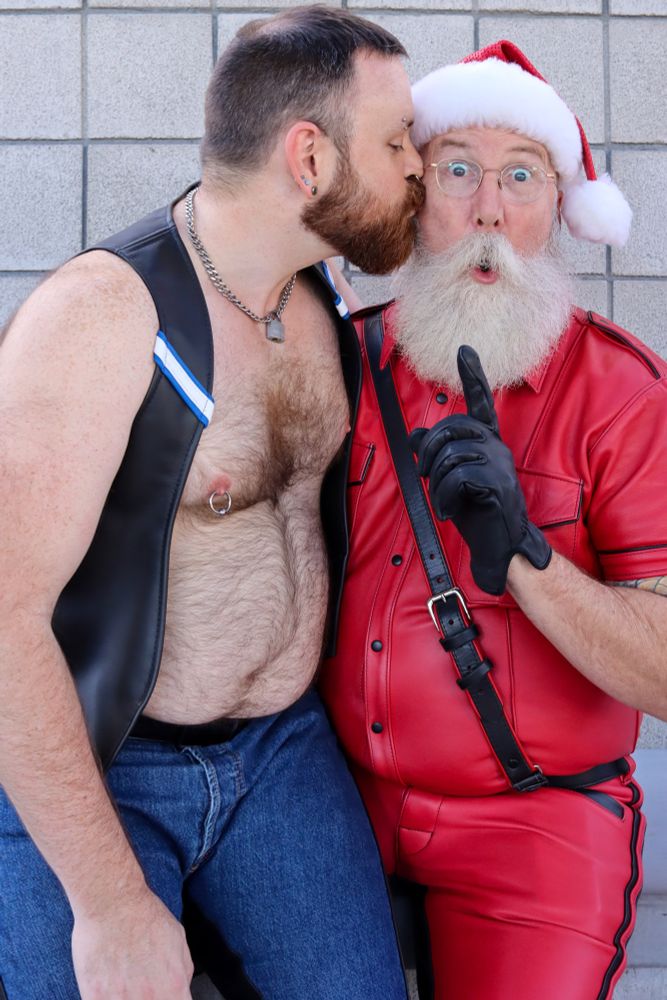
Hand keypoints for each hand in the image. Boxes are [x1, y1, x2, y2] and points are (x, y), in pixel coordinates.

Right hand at [71, 884, 193, 999]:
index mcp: (173, 987)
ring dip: (127, 998)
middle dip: (149, 998)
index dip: (171, 999)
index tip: (164, 994)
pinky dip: (106, 997)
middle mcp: (149, 999)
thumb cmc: (143, 915)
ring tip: (125, 983)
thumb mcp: (178, 939)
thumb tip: (180, 988)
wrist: (112, 902)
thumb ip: (182, 971)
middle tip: (142, 986)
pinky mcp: (94, 997)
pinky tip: (108, 986)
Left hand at [410, 345, 550, 594]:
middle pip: (450, 430)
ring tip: (443, 503)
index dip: (473, 376)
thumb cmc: (475, 511)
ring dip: (435, 484)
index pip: (480, 403)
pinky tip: (451, 513)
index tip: (465, 350)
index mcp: (487, 442)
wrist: (499, 545)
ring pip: (450, 456)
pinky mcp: (499, 484)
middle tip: (426, 481)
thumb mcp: (449, 480)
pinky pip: (458, 477)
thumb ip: (435, 456)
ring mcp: (500, 464)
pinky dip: (445, 498)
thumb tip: (415, 436)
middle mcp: (496, 446)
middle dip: (429, 456)